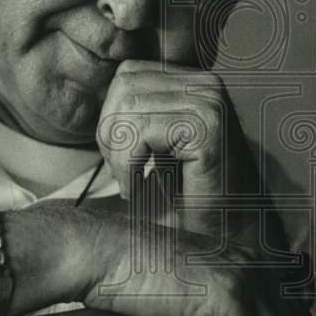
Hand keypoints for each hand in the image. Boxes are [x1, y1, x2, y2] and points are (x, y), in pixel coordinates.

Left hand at [96, 61, 259, 245]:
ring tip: (133, 183)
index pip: (127, 75)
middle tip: (125, 175)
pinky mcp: (207, 128)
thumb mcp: (151, 145)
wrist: (219, 239)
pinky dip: (128, 166)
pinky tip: (141, 190)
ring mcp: (210, 103)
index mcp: (193, 82)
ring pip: (128, 109)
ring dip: (119, 155)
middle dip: (110, 136)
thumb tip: (96, 95)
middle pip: (124, 88)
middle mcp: (206, 84)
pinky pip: (140, 132)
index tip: (124, 159)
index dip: (112, 118)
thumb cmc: (182, 197)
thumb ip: (131, 113)